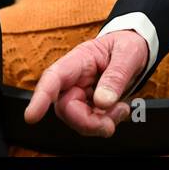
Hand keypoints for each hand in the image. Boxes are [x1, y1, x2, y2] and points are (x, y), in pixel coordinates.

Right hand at [24, 31, 149, 136]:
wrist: (136, 49)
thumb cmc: (127, 45)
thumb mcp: (128, 53)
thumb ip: (116, 76)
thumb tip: (103, 101)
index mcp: (79, 60)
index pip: (53, 78)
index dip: (40, 98)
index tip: (32, 116)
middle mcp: (74, 79)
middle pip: (66, 108)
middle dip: (87, 122)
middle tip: (110, 123)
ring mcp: (80, 93)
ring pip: (77, 119)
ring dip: (99, 123)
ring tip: (121, 109)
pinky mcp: (88, 105)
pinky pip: (90, 123)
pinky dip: (105, 122)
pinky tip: (119, 110)